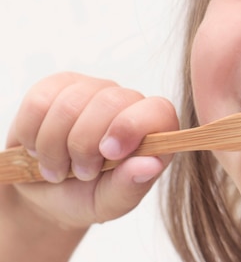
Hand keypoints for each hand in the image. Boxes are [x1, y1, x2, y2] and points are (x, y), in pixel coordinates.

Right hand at [3, 72, 178, 228]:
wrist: (45, 195)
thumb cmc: (88, 196)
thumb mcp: (111, 203)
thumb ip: (131, 185)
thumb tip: (152, 163)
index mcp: (152, 130)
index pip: (158, 110)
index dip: (132, 126)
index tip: (109, 154)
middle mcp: (127, 103)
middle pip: (109, 102)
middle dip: (85, 145)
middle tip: (81, 173)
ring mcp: (93, 90)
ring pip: (69, 104)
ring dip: (55, 146)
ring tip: (58, 168)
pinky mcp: (56, 87)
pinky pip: (39, 102)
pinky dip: (32, 134)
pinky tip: (39, 149)